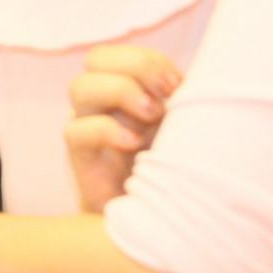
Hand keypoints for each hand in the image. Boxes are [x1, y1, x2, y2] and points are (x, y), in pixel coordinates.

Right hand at [64, 46, 182, 213]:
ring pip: (81, 87)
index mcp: (126, 89)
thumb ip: (185, 99)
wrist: (159, 220)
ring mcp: (88, 127)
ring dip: (120, 92)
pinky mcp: (81, 157)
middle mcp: (103, 103)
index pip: (121, 52)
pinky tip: (134, 144)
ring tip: (152, 115)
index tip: (178, 84)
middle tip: (166, 95)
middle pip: (97, 58)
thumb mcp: (184, 126)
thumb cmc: (176, 168)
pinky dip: (107, 130)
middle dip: (136, 67)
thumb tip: (196, 79)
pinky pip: (76, 131)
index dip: (147, 59)